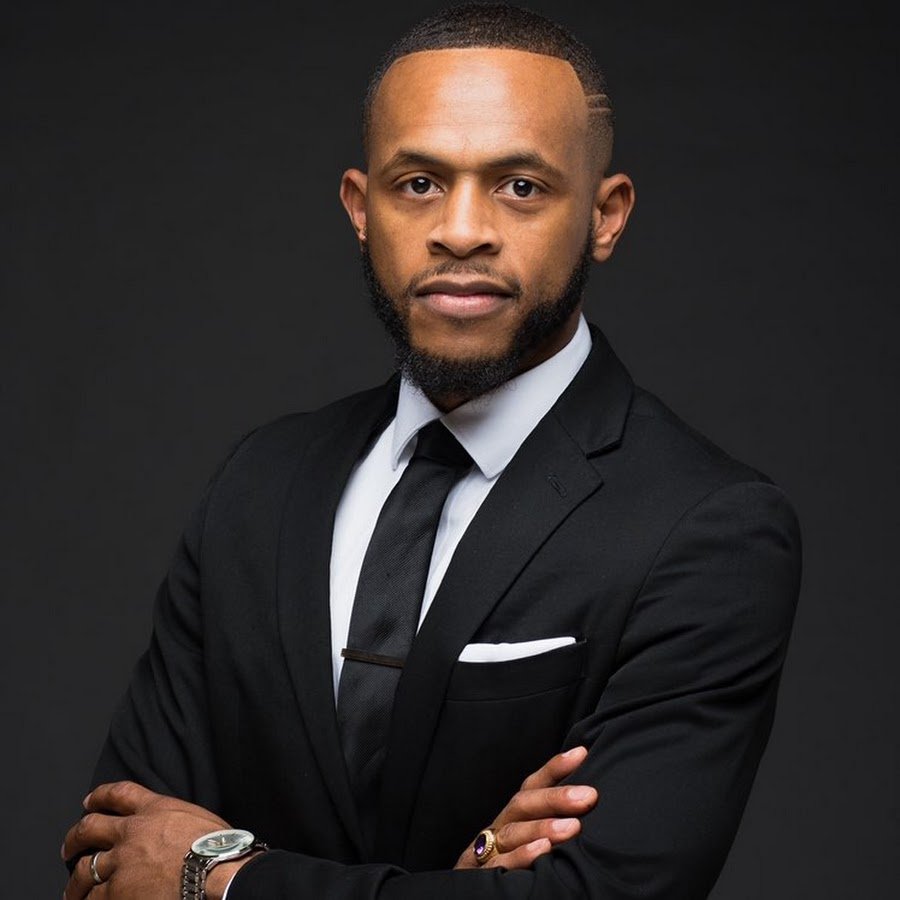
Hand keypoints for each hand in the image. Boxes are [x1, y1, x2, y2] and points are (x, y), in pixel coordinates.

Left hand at [61, 781, 232, 898]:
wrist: (216, 871)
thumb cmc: (218, 847)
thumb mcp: (198, 819)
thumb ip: (177, 820)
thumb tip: (175, 829)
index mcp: (156, 809)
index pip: (120, 793)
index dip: (100, 795)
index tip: (89, 800)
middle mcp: (133, 831)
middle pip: (91, 827)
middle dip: (76, 837)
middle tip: (69, 846)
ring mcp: (122, 860)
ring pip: (86, 868)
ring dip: (75, 881)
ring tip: (72, 890)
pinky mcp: (117, 890)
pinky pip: (94, 897)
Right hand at [454, 745, 597, 870]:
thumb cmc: (516, 871)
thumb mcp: (534, 843)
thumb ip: (555, 821)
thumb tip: (590, 798)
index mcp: (512, 817)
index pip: (532, 786)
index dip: (555, 768)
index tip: (582, 754)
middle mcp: (498, 828)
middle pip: (523, 805)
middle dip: (556, 798)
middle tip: (588, 797)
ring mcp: (485, 850)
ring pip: (511, 833)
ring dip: (543, 828)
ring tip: (573, 827)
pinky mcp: (477, 875)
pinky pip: (499, 864)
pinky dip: (520, 857)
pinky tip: (541, 852)